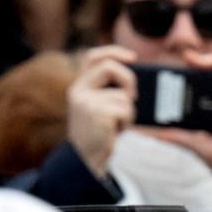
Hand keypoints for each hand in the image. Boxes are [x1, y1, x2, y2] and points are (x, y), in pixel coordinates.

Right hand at [67, 45, 137, 179]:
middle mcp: (79, 92)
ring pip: (122, 95)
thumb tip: (133, 75)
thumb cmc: (97, 133)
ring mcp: (87, 103)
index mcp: (78, 87)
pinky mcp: (97, 114)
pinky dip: (127, 121)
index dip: (114, 51)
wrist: (85, 160)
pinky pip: (125, 109)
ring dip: (128, 111)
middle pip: (109, 67)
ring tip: (117, 124)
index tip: (133, 58)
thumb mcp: (98, 106)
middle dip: (128, 79)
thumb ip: (108, 89)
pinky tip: (116, 131)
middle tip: (132, 95)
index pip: (92, 57)